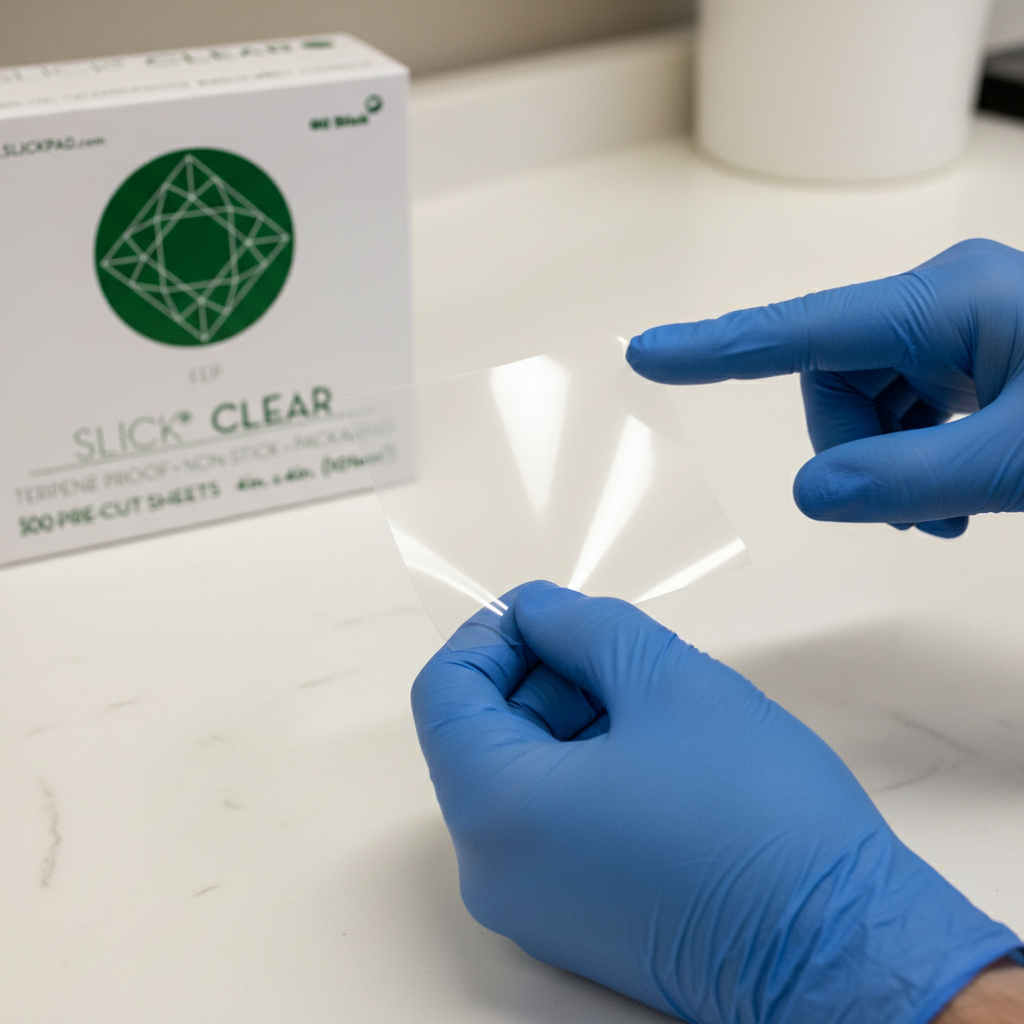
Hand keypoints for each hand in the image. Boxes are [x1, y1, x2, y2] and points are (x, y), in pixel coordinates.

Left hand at [412, 581, 1019, 1022]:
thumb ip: (583, 627)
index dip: (491, 634)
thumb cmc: (759, 817)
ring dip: (564, 718)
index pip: (445, 692)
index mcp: (496, 810)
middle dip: (536, 673)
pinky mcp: (570, 920)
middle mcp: (493, 870)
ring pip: (515, 776)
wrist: (840, 950)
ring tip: (644, 698)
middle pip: (477, 734)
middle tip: (612, 648)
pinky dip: (578, 768)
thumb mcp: (666, 680)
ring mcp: (529, 905)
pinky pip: (544, 822)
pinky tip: (649, 748)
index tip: (547, 610)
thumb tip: (538, 610)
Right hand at [627, 238, 1023, 537]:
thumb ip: (904, 480)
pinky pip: (906, 408)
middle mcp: (940, 302)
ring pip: (866, 403)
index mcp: (940, 302)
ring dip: (887, 466)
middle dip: (851, 452)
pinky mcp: (977, 355)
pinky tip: (957, 495)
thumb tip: (812, 494)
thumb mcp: (1017, 461)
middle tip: (910, 511)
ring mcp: (959, 327)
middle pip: (833, 381)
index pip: (796, 332)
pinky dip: (914, 459)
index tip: (648, 355)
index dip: (714, 350)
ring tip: (946, 513)